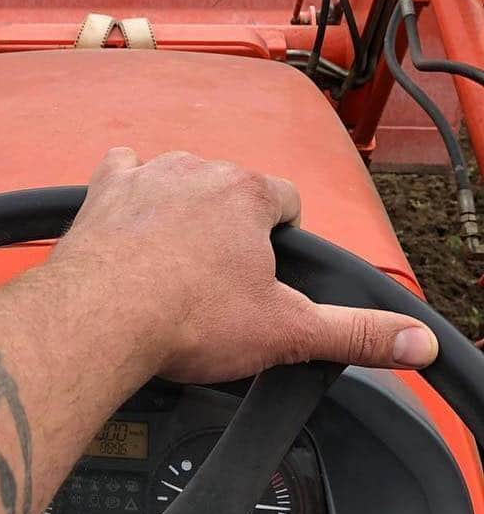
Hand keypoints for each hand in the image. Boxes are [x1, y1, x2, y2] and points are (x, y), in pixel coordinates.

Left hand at [49, 148, 438, 382]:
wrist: (98, 319)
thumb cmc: (186, 319)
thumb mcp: (286, 332)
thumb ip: (354, 333)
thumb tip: (416, 344)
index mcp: (248, 194)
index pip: (287, 201)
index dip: (283, 237)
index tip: (268, 271)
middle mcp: (198, 169)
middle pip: (231, 191)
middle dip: (232, 228)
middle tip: (219, 281)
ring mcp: (146, 175)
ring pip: (179, 179)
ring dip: (183, 208)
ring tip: (175, 261)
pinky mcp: (103, 191)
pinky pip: (122, 170)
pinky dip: (128, 189)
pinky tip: (130, 218)